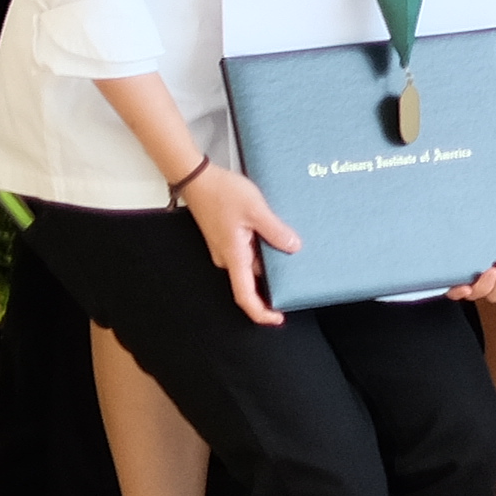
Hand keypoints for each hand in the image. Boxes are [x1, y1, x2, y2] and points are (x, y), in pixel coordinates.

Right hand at [175, 158, 299, 325]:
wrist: (198, 178)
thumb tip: (293, 248)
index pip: (245, 296)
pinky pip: (248, 252)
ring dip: (270, 262)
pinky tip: (276, 236)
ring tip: (290, 250)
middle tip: (297, 275)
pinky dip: (263, 249)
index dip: (260, 312)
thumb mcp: (256, 209)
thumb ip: (275, 231)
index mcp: (234, 256)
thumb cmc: (221, 192)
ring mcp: (226, 249)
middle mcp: (227, 257)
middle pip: (252, 281)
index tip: (277, 318)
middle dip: (273, 282)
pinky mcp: (227, 239)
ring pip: (252, 265)